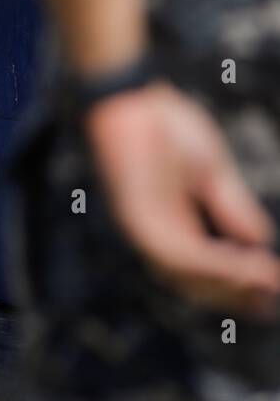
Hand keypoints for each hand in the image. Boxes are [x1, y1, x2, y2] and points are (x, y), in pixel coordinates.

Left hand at [84, 82, 279, 318]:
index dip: (238, 283)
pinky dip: (207, 263)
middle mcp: (153, 231)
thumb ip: (232, 207)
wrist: (136, 98)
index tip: (273, 291)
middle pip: (192, 281)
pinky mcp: (135, 213)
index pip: (203, 268)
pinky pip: (172, 250)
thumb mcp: (212, 172)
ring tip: (263, 282)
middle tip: (270, 302)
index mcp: (171, 223)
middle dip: (233, 294)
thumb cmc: (170, 129)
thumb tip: (260, 241)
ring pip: (183, 272)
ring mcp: (141, 224)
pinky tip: (238, 266)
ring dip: (225, 282)